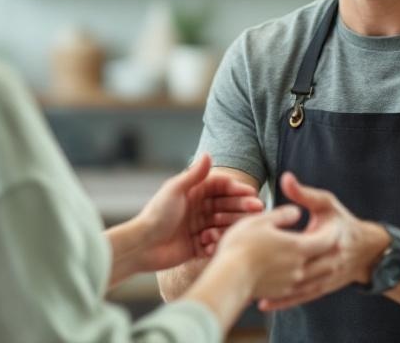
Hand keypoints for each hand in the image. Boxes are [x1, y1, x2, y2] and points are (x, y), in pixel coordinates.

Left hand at [131, 154, 263, 272]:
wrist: (142, 246)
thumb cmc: (157, 215)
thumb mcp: (175, 190)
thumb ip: (194, 175)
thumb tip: (208, 154)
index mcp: (193, 192)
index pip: (220, 186)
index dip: (236, 188)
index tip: (251, 192)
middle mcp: (197, 208)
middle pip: (226, 205)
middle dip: (241, 206)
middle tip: (258, 209)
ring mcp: (198, 227)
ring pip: (223, 224)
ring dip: (229, 226)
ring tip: (233, 229)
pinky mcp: (196, 246)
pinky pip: (214, 243)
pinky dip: (216, 243)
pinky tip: (211, 244)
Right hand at [216, 204, 340, 299]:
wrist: (228, 278)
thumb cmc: (241, 246)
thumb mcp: (261, 221)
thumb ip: (282, 215)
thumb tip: (296, 212)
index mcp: (298, 247)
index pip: (326, 241)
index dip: (332, 233)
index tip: (333, 226)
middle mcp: (300, 268)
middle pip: (328, 262)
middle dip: (333, 253)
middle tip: (335, 245)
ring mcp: (291, 283)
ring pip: (318, 278)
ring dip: (324, 269)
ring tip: (324, 262)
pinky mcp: (280, 293)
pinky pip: (302, 290)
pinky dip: (307, 283)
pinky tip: (301, 279)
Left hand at [256, 172, 387, 311]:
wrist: (366, 249)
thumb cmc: (342, 222)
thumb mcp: (326, 204)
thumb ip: (305, 194)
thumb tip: (285, 178)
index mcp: (327, 238)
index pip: (302, 243)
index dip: (279, 246)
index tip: (256, 245)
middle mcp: (327, 261)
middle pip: (297, 269)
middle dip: (272, 273)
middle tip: (243, 272)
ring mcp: (324, 278)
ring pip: (297, 288)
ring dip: (274, 291)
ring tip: (248, 290)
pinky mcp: (321, 288)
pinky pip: (300, 297)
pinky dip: (282, 302)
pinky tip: (263, 304)